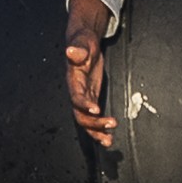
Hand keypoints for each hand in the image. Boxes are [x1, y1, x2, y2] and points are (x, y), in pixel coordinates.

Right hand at [64, 0, 116, 147]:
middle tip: (110, 124)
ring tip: (108, 140)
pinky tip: (109, 136)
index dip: (83, 103)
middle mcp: (76, 92)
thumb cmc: (82, 42)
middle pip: (80, 113)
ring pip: (86, 120)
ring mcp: (83, 97)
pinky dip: (100, 127)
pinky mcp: (90, 99)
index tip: (95, 109)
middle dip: (93, 123)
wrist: (82, 45)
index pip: (76, 95)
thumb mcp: (82, 42)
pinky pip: (93, 118)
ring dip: (96, 131)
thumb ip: (78, 49)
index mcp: (73, 79)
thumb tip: (71, 51)